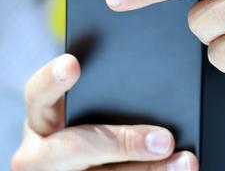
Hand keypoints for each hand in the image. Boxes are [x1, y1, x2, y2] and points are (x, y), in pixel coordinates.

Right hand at [11, 55, 198, 170]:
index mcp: (42, 118)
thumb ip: (108, 94)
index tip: (72, 64)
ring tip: (185, 162)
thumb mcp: (86, 108)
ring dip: (149, 170)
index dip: (52, 79)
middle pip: (75, 147)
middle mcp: (40, 153)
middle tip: (164, 140)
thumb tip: (157, 77)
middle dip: (123, 143)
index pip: (38, 94)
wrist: (73, 164)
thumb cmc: (89, 125)